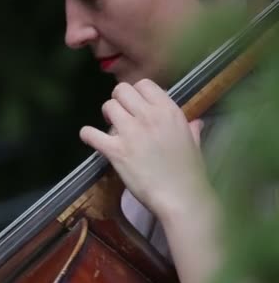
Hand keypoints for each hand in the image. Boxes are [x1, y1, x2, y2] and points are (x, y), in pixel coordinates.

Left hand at [79, 79, 208, 220]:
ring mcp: (130, 132)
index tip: (136, 107)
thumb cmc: (190, 173)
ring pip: (107, 106)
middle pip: (121, 90)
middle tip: (120, 116)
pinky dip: (87, 135)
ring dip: (107, 116)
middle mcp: (148, 116)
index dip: (137, 94)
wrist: (181, 197)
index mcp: (169, 111)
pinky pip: (90, 133)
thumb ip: (191, 129)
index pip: (144, 84)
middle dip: (119, 101)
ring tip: (111, 129)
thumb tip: (195, 123)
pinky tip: (91, 138)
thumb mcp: (194, 144)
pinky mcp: (115, 150)